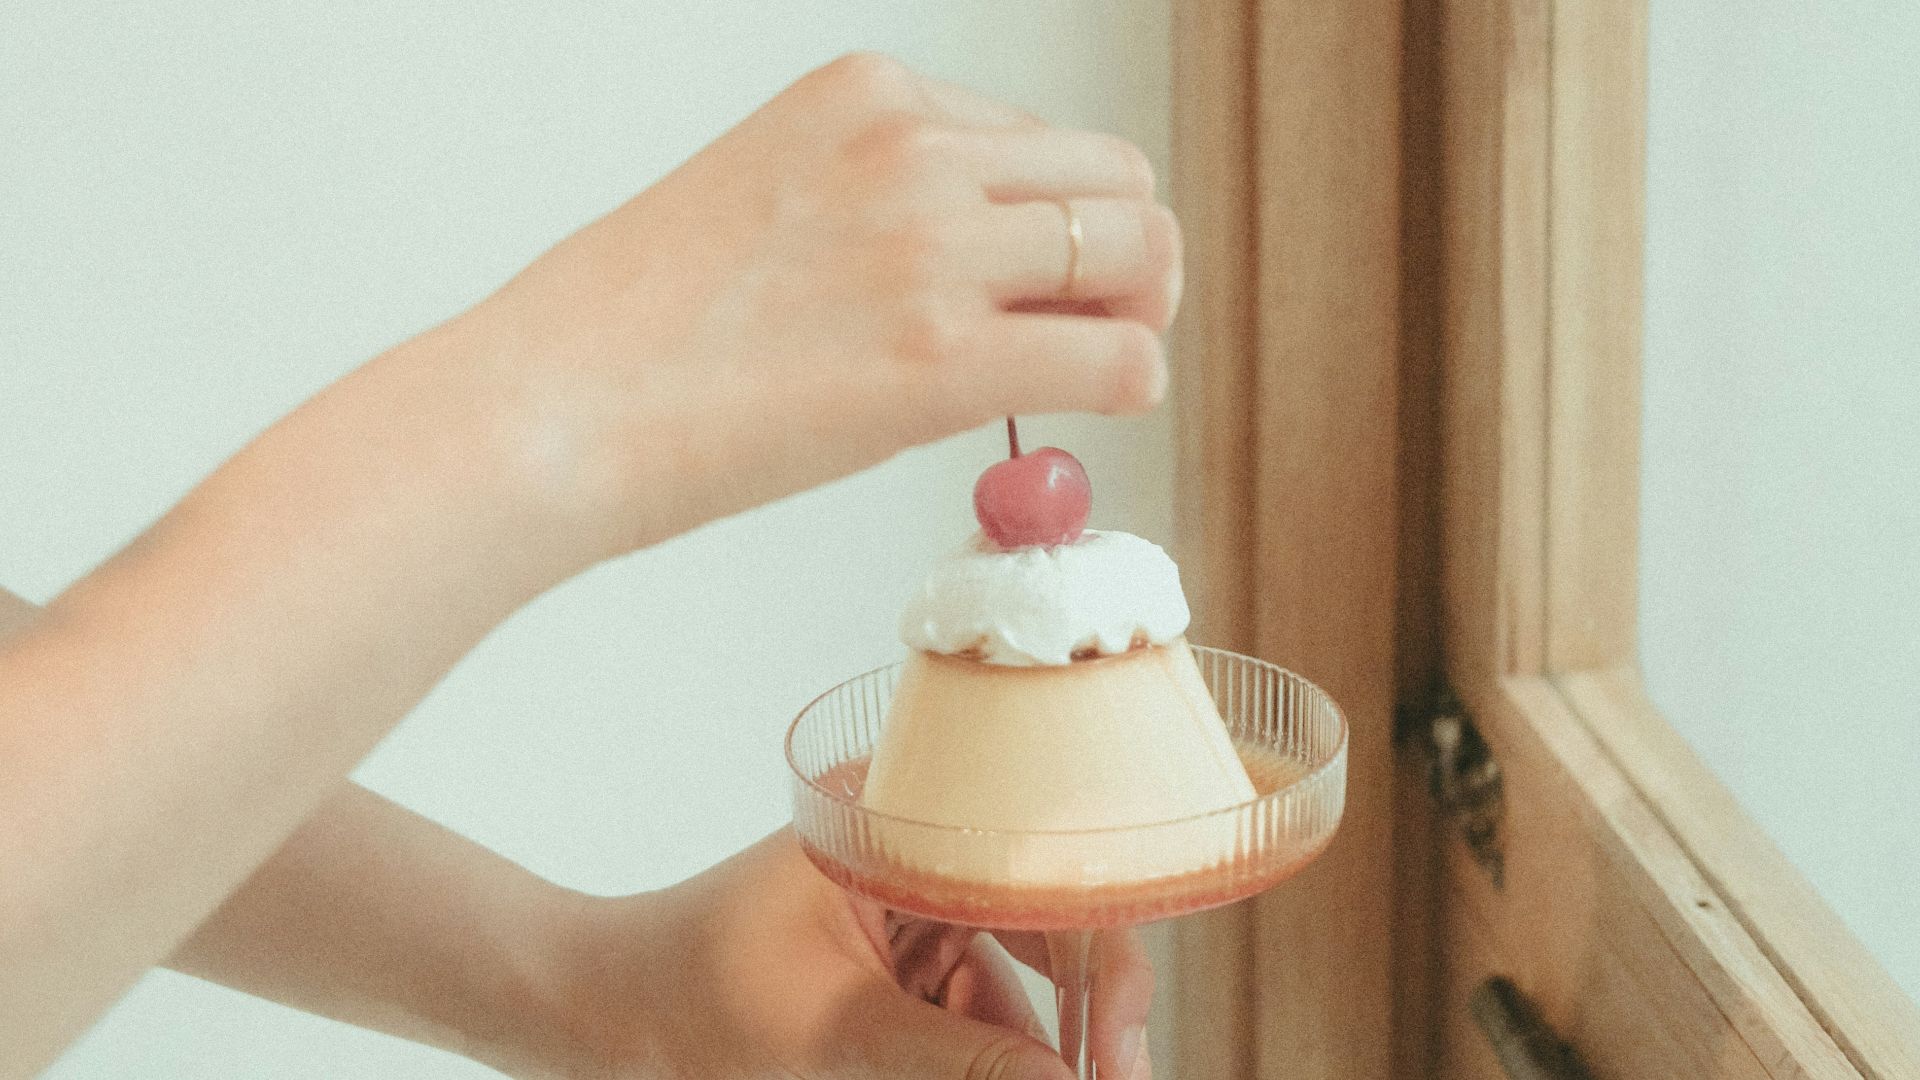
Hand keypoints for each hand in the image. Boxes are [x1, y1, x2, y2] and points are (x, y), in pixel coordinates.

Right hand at [430, 51, 1181, 570]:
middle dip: (1129, 257)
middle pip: (1117, 181)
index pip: (1042, 142)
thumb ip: (880, 205)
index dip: (1062, 221)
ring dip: (1138, 315)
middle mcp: (913, 147)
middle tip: (1101, 324)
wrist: (548, 410)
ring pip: (1139, 254)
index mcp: (867, 94)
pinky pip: (1122, 356)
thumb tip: (981, 273)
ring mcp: (932, 245)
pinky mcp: (943, 358)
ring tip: (1091, 369)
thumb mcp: (767, 198)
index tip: (1041, 284)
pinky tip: (1093, 411)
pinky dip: (1132, 383)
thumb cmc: (630, 331)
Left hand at [535, 830, 1153, 1079]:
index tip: (1122, 1050)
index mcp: (894, 828)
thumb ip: (959, 1063)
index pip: (1035, 879)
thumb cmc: (682, 1004)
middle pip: (1041, 932)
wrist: (590, 1024)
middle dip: (1075, 1021)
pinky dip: (984, 1055)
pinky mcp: (888, 963)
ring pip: (1008, 985)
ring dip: (1027, 1051)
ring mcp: (902, 910)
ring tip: (1056, 1079)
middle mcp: (910, 854)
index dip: (1100, 962)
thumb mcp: (831, 1038)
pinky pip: (966, 1009)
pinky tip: (1006, 1077)